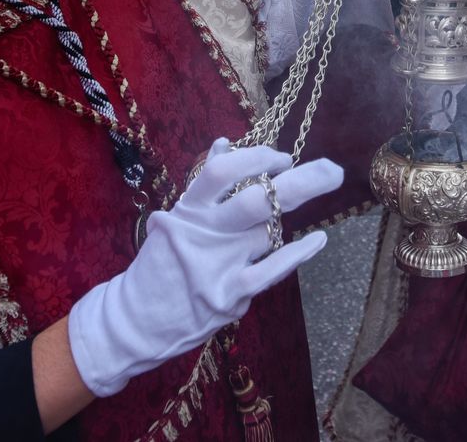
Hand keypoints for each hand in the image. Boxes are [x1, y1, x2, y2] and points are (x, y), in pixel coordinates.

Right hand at [66, 139, 341, 396]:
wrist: (135, 323)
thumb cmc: (161, 266)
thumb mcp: (174, 220)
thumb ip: (203, 187)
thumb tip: (224, 143)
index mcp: (187, 211)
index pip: (221, 171)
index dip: (256, 157)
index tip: (281, 157)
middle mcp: (204, 234)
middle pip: (257, 200)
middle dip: (302, 181)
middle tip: (331, 169)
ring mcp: (218, 265)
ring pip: (269, 230)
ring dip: (295, 210)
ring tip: (320, 189)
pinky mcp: (229, 295)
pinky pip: (271, 270)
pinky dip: (299, 253)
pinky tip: (318, 240)